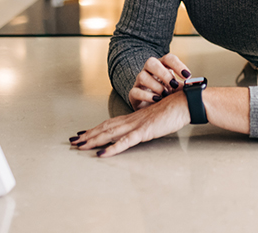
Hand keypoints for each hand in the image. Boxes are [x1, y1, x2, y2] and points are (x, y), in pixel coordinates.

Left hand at [70, 92, 190, 156]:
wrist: (184, 102)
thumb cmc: (174, 109)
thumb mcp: (156, 119)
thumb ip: (147, 125)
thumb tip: (143, 130)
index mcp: (134, 117)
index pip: (110, 123)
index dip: (95, 129)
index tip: (83, 134)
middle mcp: (132, 120)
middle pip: (105, 128)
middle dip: (88, 135)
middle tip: (73, 141)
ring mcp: (137, 125)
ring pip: (110, 133)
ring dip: (93, 140)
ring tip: (80, 146)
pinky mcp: (144, 131)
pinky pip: (125, 141)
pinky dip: (112, 148)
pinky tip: (102, 154)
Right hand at [129, 53, 191, 109]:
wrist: (152, 107)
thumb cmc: (167, 94)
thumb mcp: (177, 89)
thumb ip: (184, 87)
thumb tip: (196, 89)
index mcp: (162, 66)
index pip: (168, 58)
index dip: (178, 65)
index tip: (188, 76)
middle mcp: (149, 71)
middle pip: (151, 62)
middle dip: (163, 73)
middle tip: (174, 84)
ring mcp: (140, 81)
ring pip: (142, 76)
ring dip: (156, 86)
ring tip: (165, 94)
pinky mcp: (134, 94)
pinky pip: (135, 91)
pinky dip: (147, 96)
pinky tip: (156, 100)